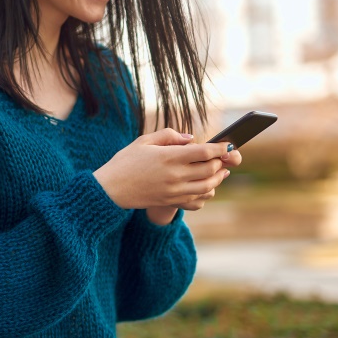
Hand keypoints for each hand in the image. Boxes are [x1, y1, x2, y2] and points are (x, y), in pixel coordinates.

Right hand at [93, 128, 231, 211]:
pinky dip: (207, 192)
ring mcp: (175, 191)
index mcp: (169, 157)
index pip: (205, 152)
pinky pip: (198, 199)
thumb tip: (191, 139)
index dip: (220, 148)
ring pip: (208, 186)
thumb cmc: (125, 162)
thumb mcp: (143, 141)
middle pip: (211, 169)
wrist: (110, 190)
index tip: (227, 144)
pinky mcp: (171, 201)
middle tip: (224, 157)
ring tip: (220, 171)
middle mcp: (175, 175)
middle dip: (221, 162)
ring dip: (218, 178)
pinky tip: (206, 186)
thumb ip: (169, 135)